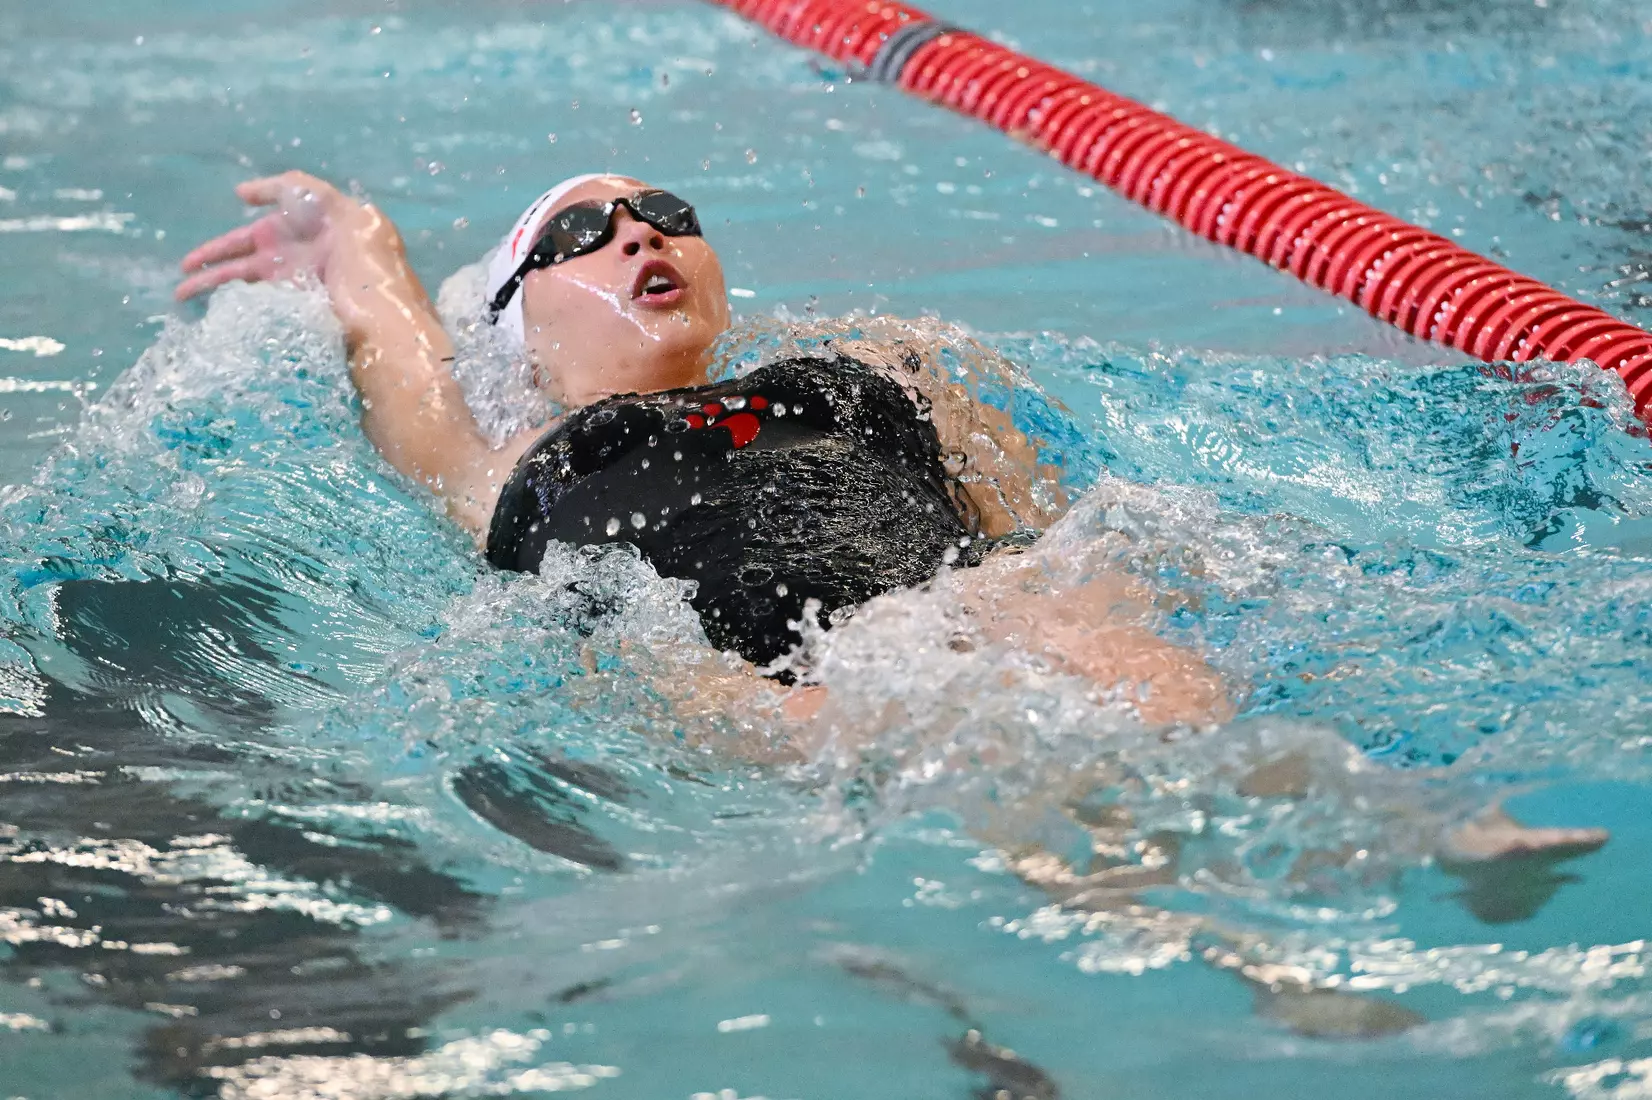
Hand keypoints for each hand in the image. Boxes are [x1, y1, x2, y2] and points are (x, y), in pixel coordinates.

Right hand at [174, 172, 363, 300]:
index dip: (214, 251)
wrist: (376, 279)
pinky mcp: (301, 313)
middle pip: (239, 269)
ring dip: (216, 296)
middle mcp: (289, 261)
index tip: (187, 266)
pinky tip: (219, 320)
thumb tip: (239, 193)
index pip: (243, 242)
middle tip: (179, 293)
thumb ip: (278, 187)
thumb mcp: (317, 196)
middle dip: (207, 277)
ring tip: (185, 306)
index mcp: (290, 234)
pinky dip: (242, 315)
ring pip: (247, 292)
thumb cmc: (348, 232)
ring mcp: (295, 288)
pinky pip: (265, 312)